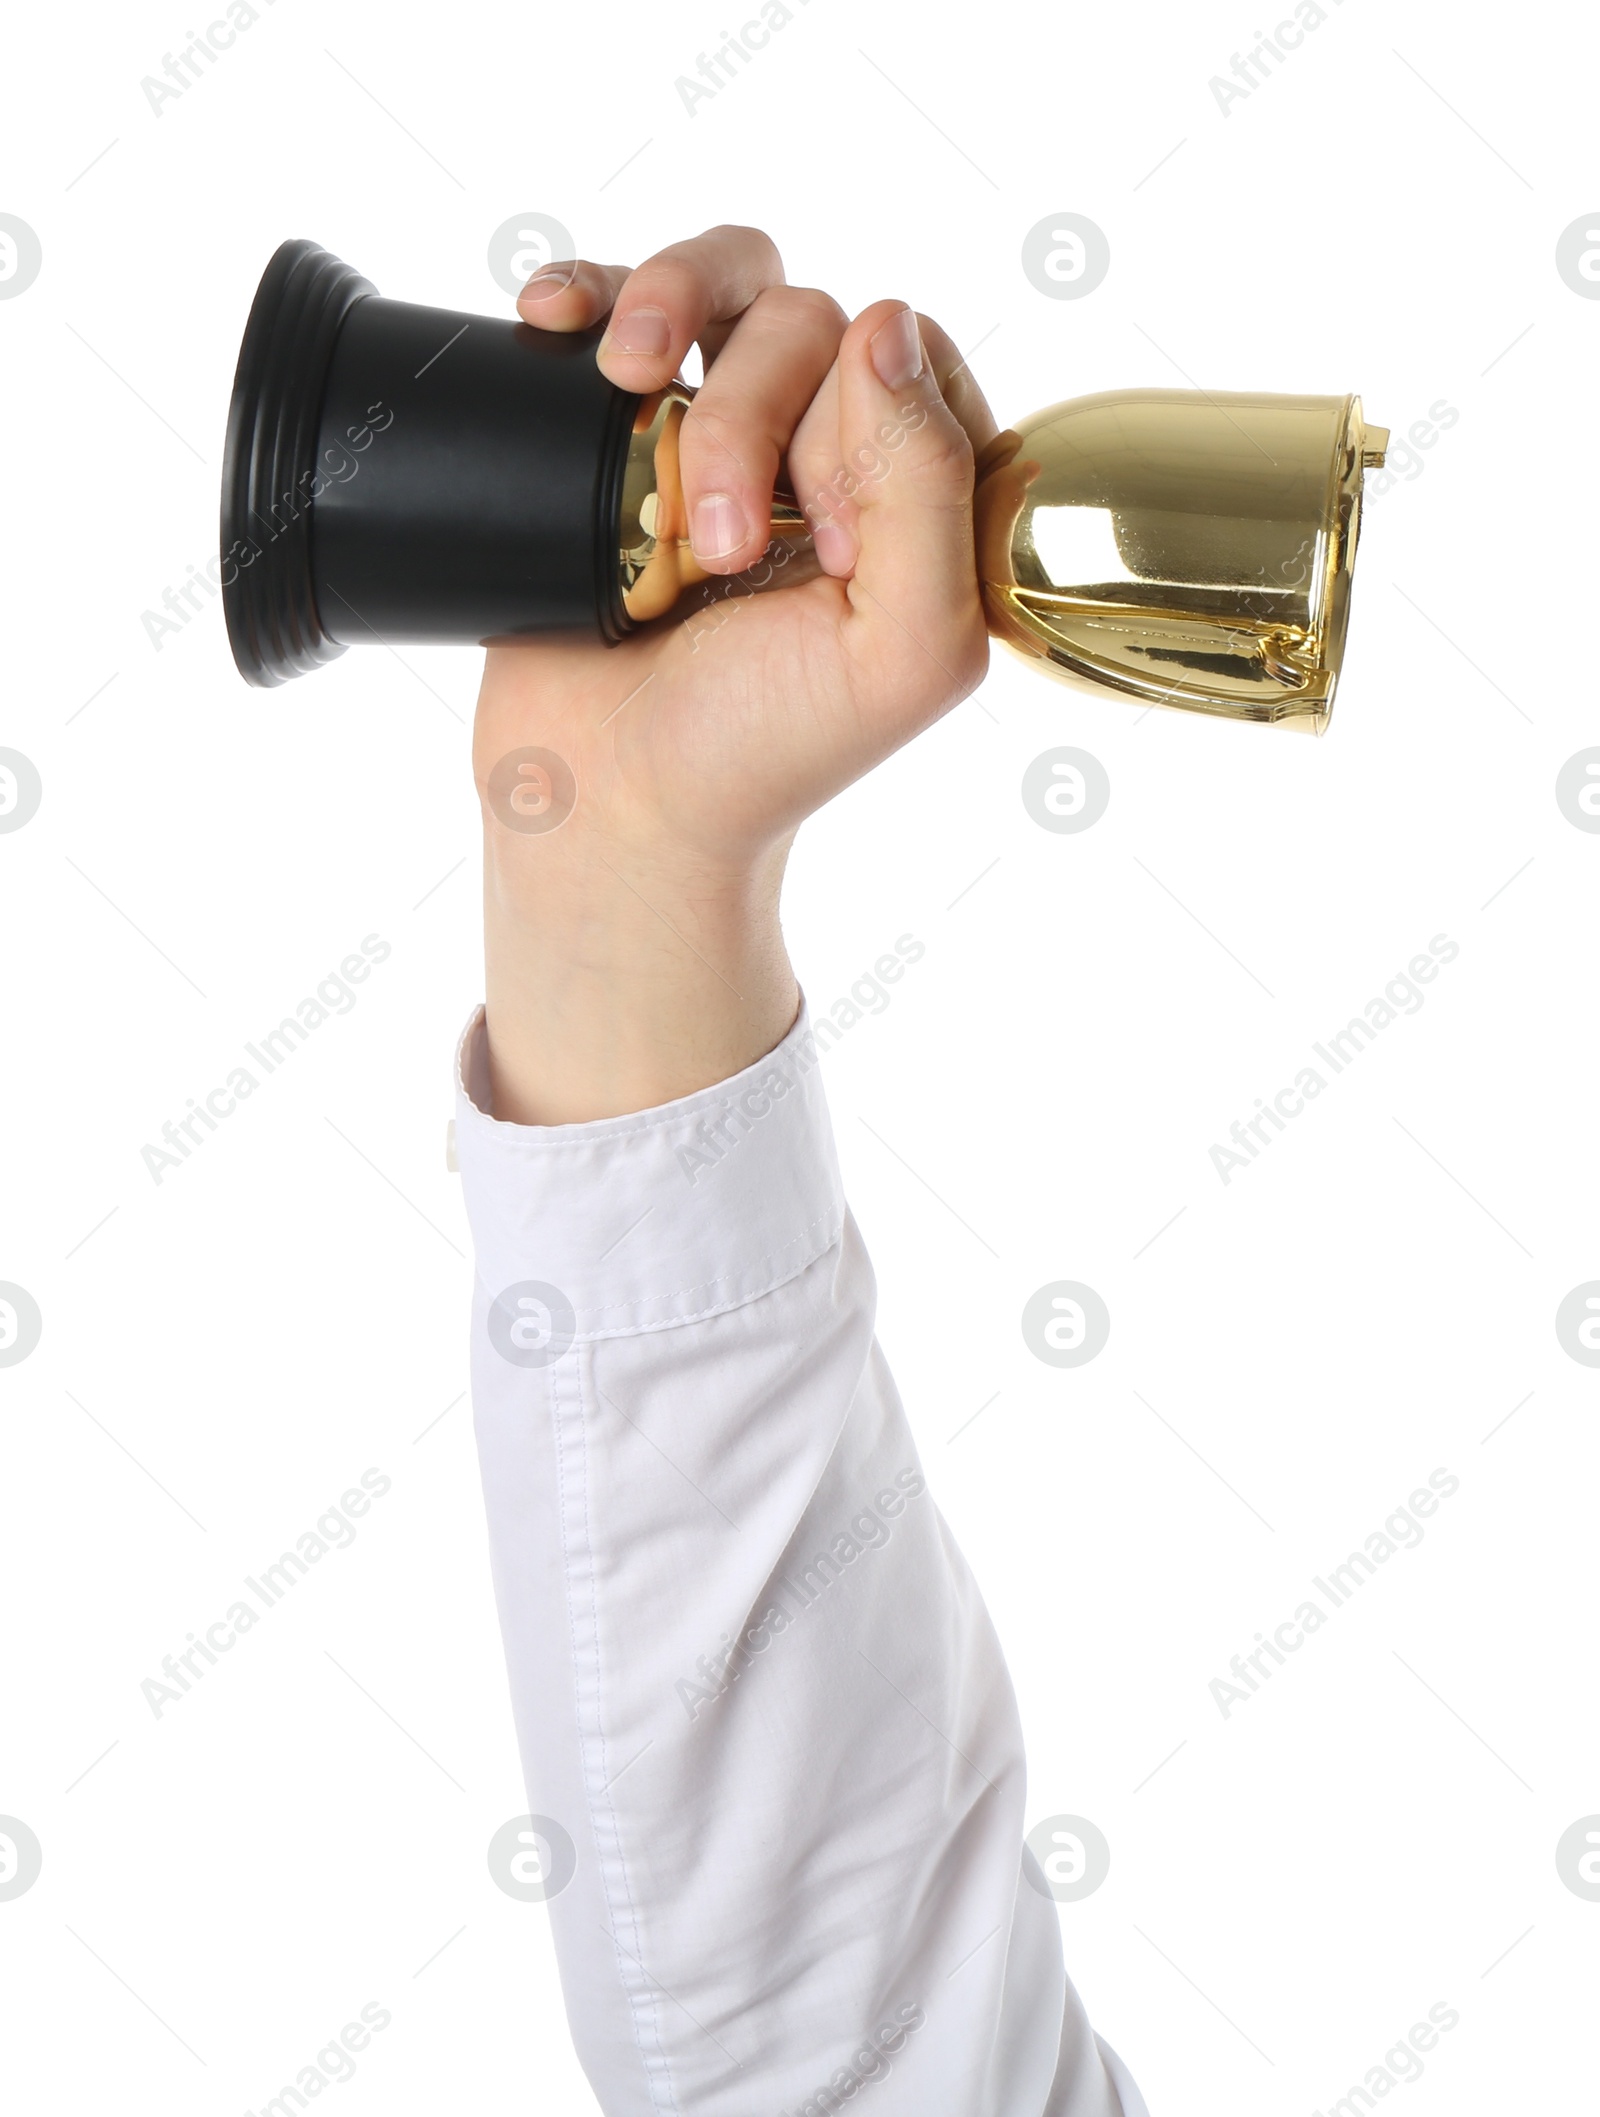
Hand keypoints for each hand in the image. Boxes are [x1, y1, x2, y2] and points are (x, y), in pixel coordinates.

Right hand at [474, 224, 996, 1122]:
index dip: (863, 420)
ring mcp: (721, 434)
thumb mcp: (897, 651)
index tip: (818, 538)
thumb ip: (931, 492)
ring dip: (669, 310)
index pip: (916, 361)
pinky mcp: (620, 431)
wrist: (605, 805)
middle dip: (747, 417)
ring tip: (623, 385)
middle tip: (712, 545)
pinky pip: (617, 298)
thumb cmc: (758, 752)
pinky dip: (588, 286)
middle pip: (809, 319)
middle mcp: (827, 456)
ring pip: (725, 281)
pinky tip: (555, 317)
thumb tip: (886, 324)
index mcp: (919, 503)